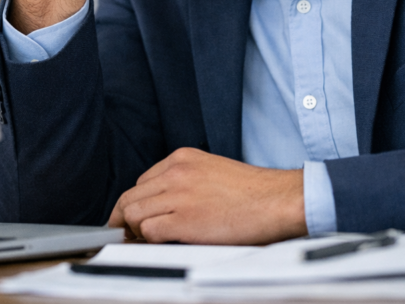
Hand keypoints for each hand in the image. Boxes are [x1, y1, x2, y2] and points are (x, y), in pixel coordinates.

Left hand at [108, 148, 306, 244]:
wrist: (278, 200)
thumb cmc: (253, 193)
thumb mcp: (212, 172)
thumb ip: (186, 182)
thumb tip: (164, 205)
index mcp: (182, 158)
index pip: (141, 182)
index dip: (136, 204)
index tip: (134, 219)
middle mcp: (176, 172)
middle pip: (130, 197)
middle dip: (125, 219)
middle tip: (129, 236)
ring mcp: (178, 195)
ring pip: (132, 214)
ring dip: (136, 232)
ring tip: (148, 242)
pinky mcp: (183, 220)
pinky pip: (148, 231)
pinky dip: (148, 242)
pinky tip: (162, 245)